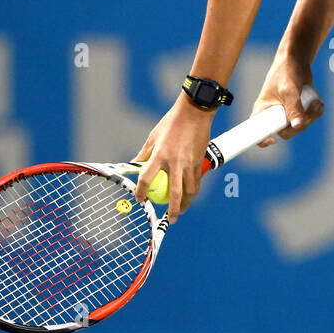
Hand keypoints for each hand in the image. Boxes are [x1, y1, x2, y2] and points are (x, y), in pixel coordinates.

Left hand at [132, 93, 213, 223]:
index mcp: (160, 155)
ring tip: (181, 210)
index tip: (140, 199)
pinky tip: (190, 195)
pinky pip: (197, 181)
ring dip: (186, 203)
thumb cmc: (171, 123)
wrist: (195, 113)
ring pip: (190, 190)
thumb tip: (134, 165)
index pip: (146, 179)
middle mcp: (175, 162)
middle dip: (172, 209)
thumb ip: (144, 154)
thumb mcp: (153, 137)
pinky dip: (193, 191)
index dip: (141, 192)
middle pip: (174, 193)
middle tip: (170, 219)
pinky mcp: (199, 162)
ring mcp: (190, 163)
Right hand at [253, 59, 323, 146]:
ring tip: (317, 104)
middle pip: (286, 132)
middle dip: (300, 124)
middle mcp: (272, 115)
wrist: (297, 61)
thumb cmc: (286, 71)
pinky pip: (306, 120)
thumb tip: (298, 125)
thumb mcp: (289, 89)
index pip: (257, 131)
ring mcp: (285, 113)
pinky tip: (318, 104)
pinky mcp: (296, 111)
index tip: (273, 140)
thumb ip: (294, 108)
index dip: (263, 140)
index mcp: (263, 110)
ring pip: (299, 126)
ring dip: (311, 117)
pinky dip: (314, 114)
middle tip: (309, 111)